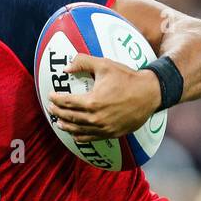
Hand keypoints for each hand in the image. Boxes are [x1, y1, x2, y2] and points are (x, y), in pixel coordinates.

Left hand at [47, 54, 161, 142]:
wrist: (149, 93)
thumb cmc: (127, 78)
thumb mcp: (104, 64)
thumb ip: (82, 62)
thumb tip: (66, 68)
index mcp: (92, 101)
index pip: (67, 102)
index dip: (56, 99)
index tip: (50, 96)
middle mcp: (96, 118)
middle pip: (70, 117)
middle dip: (58, 113)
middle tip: (51, 109)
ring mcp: (104, 128)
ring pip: (79, 130)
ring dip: (67, 126)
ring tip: (59, 123)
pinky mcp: (112, 133)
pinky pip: (92, 138)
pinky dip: (81, 137)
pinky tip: (75, 135)